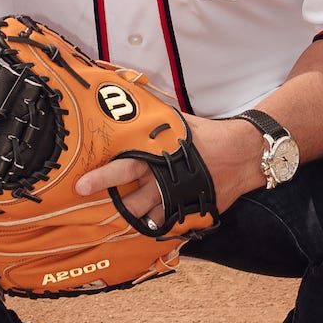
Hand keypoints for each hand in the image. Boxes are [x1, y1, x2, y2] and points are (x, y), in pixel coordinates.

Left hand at [74, 113, 265, 226]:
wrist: (243, 153)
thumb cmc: (208, 135)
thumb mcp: (177, 122)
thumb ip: (153, 118)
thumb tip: (130, 98)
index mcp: (157, 158)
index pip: (123, 169)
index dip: (101, 178)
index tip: (80, 186)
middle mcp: (164, 182)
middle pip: (132, 201)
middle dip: (116, 206)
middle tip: (97, 212)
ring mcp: (178, 199)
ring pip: (150, 216)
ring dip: (137, 217)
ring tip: (126, 217)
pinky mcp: (192, 211)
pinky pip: (171, 223)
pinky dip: (161, 223)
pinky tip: (153, 222)